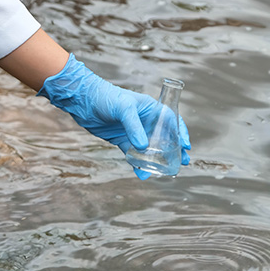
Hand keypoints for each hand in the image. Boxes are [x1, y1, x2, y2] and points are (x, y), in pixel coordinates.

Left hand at [37, 55, 190, 178]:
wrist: (83, 100)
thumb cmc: (106, 96)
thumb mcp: (123, 108)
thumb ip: (133, 127)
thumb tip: (143, 147)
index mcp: (150, 108)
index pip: (171, 120)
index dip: (181, 132)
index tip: (186, 146)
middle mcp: (144, 120)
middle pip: (164, 136)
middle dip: (174, 149)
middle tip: (184, 162)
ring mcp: (133, 131)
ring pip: (150, 148)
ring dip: (158, 159)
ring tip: (166, 171)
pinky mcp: (121, 140)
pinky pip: (133, 154)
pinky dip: (138, 164)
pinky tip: (142, 174)